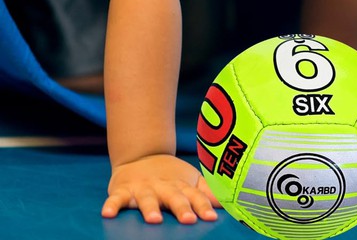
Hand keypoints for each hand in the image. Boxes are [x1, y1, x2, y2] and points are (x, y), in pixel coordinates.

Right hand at [102, 153, 220, 223]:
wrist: (141, 156)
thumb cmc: (171, 177)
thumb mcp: (190, 181)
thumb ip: (206, 192)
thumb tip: (228, 202)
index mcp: (181, 186)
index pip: (194, 196)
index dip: (202, 206)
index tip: (210, 218)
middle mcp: (163, 186)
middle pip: (174, 197)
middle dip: (181, 208)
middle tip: (189, 220)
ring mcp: (142, 188)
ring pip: (147, 198)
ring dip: (150, 208)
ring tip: (154, 220)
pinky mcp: (122, 190)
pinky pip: (115, 198)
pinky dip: (111, 205)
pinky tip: (107, 214)